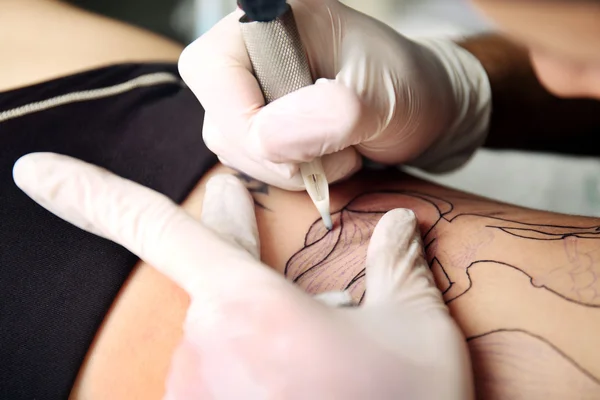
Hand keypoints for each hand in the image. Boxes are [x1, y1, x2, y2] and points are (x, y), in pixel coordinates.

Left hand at [13, 153, 473, 398]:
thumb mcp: (417, 334)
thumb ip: (399, 266)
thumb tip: (401, 223)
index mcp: (249, 310)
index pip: (156, 229)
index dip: (90, 192)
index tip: (35, 172)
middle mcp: (206, 352)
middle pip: (217, 288)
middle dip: (249, 274)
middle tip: (248, 228)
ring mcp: (199, 396)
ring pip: (223, 338)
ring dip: (263, 335)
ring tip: (318, 363)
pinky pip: (222, 376)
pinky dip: (255, 367)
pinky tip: (297, 377)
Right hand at [178, 0, 490, 189]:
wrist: (419, 107)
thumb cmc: (405, 87)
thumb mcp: (380, 96)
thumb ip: (330, 114)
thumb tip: (267, 141)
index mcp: (272, 20)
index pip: (216, 74)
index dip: (251, 124)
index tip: (309, 147)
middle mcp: (249, 50)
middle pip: (220, 119)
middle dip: (276, 155)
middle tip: (335, 151)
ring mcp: (250, 88)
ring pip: (232, 147)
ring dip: (286, 168)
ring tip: (337, 151)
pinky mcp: (257, 120)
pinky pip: (249, 161)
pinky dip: (287, 174)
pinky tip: (322, 158)